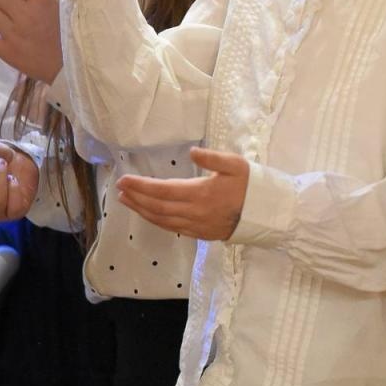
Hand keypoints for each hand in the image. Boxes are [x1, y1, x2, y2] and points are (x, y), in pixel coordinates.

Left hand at [117, 148, 248, 241]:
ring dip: (141, 210)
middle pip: (156, 207)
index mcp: (200, 193)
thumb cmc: (250, 185)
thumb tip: (192, 152)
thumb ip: (213, 158)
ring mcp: (195, 225)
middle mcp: (193, 212)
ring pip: (161, 220)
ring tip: (127, 201)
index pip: (162, 190)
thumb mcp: (236, 164)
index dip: (140, 186)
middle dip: (136, 198)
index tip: (123, 180)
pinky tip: (149, 214)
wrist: (266, 214)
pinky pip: (171, 228)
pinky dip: (156, 221)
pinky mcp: (199, 233)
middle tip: (120, 189)